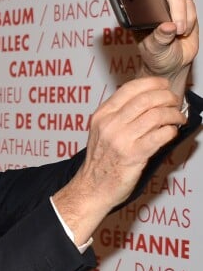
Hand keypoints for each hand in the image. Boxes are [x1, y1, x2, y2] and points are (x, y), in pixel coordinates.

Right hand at [52, 76, 184, 244]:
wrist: (92, 187)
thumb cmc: (100, 161)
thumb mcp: (101, 131)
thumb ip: (119, 115)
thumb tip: (149, 100)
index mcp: (102, 115)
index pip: (130, 88)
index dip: (152, 83)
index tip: (163, 86)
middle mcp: (110, 125)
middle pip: (146, 99)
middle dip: (167, 97)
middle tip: (174, 102)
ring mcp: (121, 140)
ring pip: (156, 115)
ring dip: (173, 114)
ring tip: (177, 118)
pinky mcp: (134, 155)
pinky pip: (161, 135)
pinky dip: (171, 131)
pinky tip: (171, 133)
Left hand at [125, 0, 198, 95]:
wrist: (171, 64)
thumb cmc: (155, 57)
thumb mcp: (154, 51)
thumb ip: (159, 39)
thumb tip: (167, 26)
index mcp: (135, 12)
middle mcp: (150, 4)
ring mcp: (168, 5)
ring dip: (180, 13)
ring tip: (177, 33)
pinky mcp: (183, 8)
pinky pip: (190, 6)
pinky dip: (189, 19)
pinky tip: (183, 33)